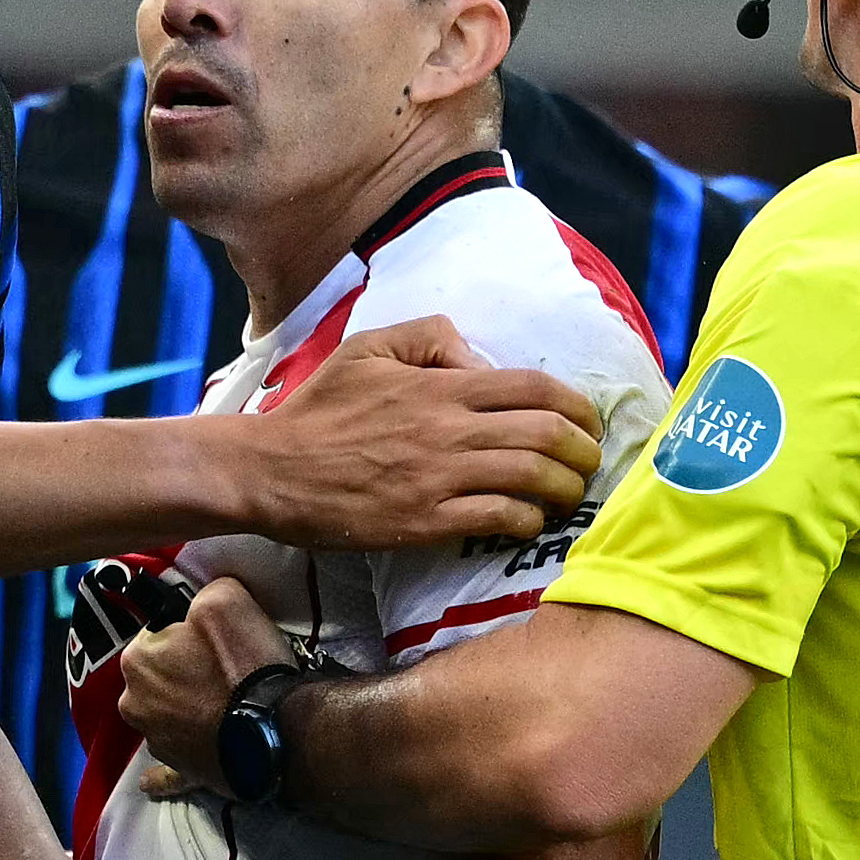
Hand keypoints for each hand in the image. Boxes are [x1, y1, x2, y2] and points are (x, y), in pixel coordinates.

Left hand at [117, 577, 289, 792]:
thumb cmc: (245, 665)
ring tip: (224, 705)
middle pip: (160, 675)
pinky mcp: (183, 771)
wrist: (278, 732)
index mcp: (137, 662)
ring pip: (167, 715)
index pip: (158, 632)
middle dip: (183, 669)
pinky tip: (150, 784)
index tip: (215, 637)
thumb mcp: (226, 600)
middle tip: (225, 668)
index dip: (188, 631)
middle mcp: (135, 704)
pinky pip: (167, 772)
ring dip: (185, 710)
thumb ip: (205, 592)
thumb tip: (200, 602)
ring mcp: (158, 742)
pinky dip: (162, 776)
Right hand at [238, 315, 600, 550]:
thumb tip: (478, 358)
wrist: (272, 470)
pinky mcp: (426, 521)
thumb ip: (428, 338)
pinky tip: (527, 521)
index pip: (534, 388)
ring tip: (569, 495)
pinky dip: (526, 520)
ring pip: (531, 478)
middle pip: (546, 434)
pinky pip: (498, 518)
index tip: (585, 422)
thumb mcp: (367, 349)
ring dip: (565, 488)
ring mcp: (439, 478)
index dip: (576, 406)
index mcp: (440, 386)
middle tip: (587, 462)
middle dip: (583, 450)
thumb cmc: (319, 409)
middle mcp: (449, 429)